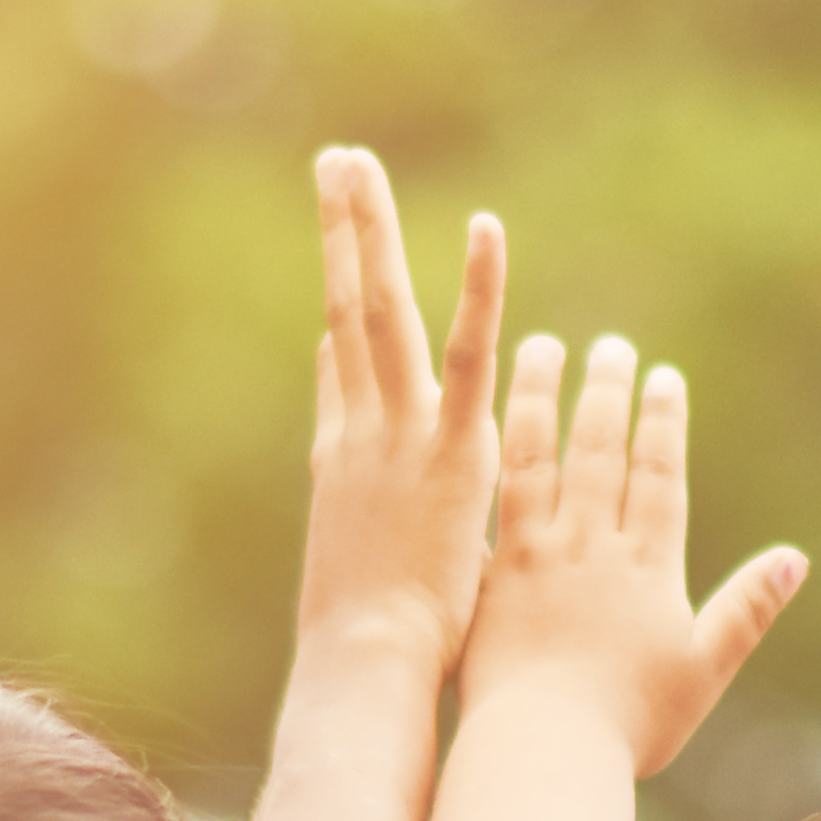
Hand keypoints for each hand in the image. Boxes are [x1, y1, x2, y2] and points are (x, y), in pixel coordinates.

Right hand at [295, 145, 508, 677]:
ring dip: (365, 228)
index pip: (340, 367)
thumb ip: (363, 518)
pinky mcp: (448, 447)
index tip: (342, 246)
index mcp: (342, 460)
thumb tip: (355, 480)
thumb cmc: (372, 643)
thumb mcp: (362, 567)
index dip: (341, 307)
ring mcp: (396, 431)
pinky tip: (486, 229)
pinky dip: (480, 289)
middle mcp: (359, 430)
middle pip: (344, 309)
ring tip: (352, 158)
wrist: (366, 662)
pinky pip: (468, 353)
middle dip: (339, 231)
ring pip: (376, 309)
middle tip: (334, 160)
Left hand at [453, 332, 798, 774]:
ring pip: (538, 458)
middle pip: (601, 451)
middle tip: (609, 346)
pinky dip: (485, 456)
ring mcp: (535, 557)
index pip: (658, 475)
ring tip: (539, 348)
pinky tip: (475, 421)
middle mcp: (591, 547)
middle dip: (607, 392)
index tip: (662, 377)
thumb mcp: (702, 668)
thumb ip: (745, 609)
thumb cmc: (629, 724)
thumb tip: (794, 560)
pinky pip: (488, 502)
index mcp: (647, 566)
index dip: (663, 422)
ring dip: (540, 397)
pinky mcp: (490, 577)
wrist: (542, 751)